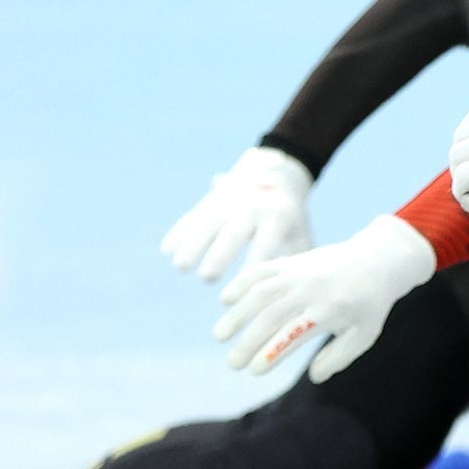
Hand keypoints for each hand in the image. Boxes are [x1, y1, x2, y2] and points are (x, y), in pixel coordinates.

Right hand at [162, 146, 314, 281]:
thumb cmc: (292, 219)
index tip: (245, 288)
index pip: (266, 243)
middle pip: (233, 233)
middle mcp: (251, 207)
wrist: (277, 174)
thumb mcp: (301, 234)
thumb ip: (297, 261)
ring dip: (192, 244)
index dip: (254, 264)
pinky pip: (192, 216)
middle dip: (219, 254)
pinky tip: (167, 251)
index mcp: (277, 217)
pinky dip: (180, 232)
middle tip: (207, 278)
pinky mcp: (210, 201)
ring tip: (181, 267)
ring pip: (207, 223)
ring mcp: (228, 202)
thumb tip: (290, 294)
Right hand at [215, 214, 434, 379]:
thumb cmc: (370, 304)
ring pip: (261, 292)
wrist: (377, 259)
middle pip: (272, 317)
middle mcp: (312, 289)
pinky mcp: (291, 260)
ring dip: (238, 314)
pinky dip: (241, 282)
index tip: (255, 371)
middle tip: (233, 363)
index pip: (294, 335)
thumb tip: (314, 377)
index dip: (272, 354)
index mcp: (331, 310)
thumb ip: (339, 357)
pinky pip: (262, 269)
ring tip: (220, 336)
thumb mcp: (363, 335)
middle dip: (249, 341)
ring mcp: (299, 272)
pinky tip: (225, 299)